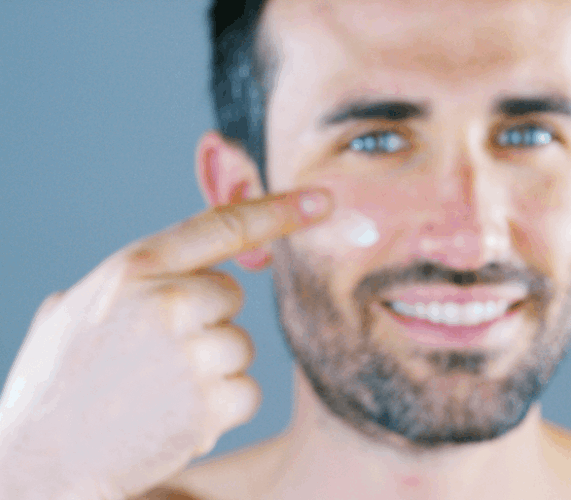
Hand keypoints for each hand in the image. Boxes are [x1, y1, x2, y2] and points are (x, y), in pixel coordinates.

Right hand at [0, 188, 332, 499]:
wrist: (42, 458)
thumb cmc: (60, 381)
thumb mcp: (78, 308)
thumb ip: (135, 279)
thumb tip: (191, 260)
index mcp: (133, 271)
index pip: (223, 226)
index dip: (279, 211)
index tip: (321, 201)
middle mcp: (166, 304)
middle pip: (230, 295)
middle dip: (206, 320)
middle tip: (160, 352)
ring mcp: (189, 356)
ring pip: (240, 347)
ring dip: (211, 369)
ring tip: (160, 390)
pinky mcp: (207, 406)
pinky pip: (246, 392)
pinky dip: (220, 408)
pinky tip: (175, 416)